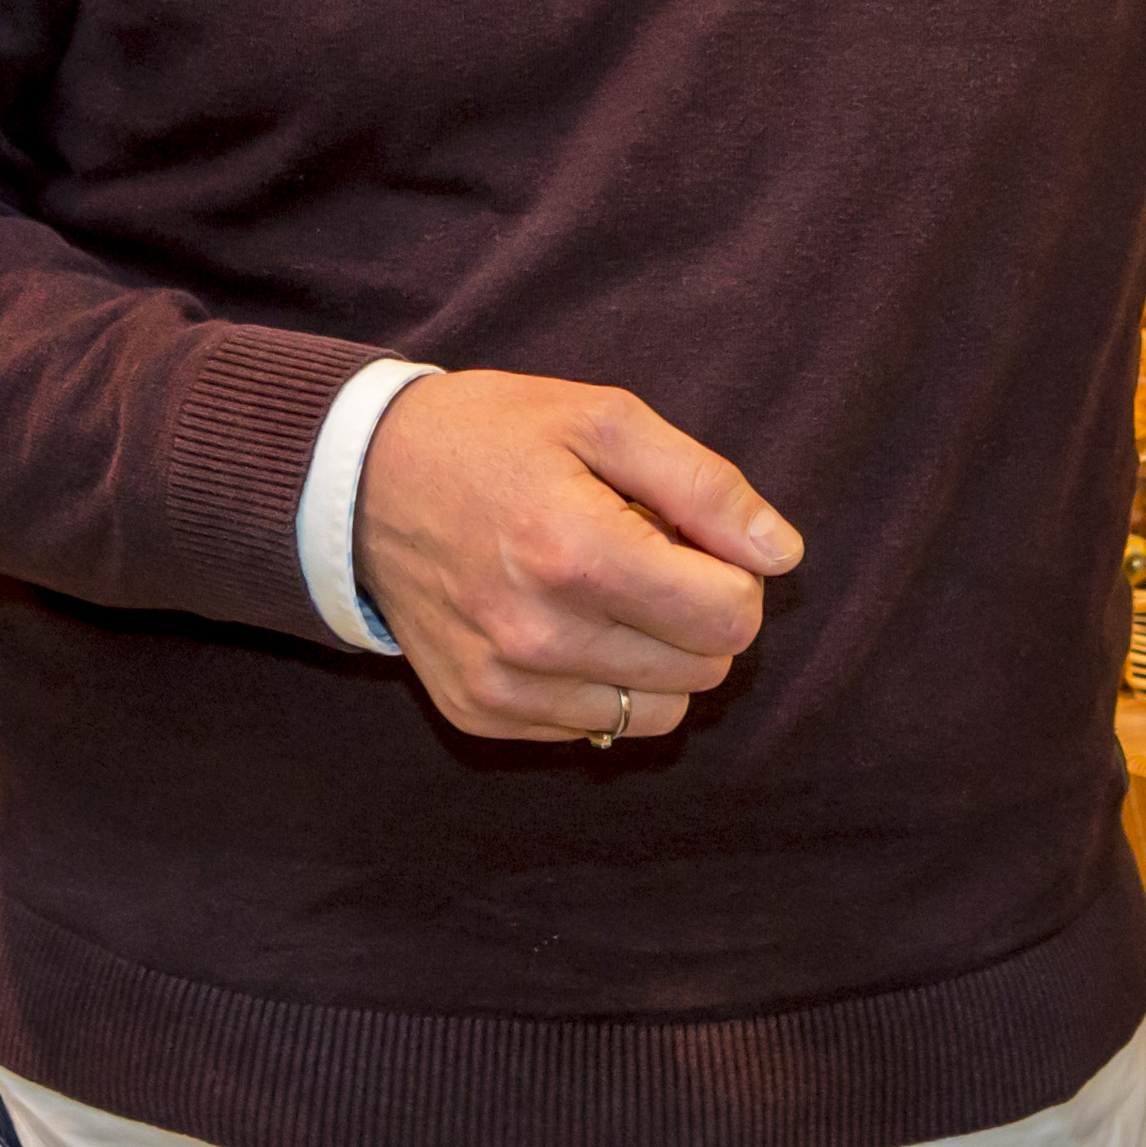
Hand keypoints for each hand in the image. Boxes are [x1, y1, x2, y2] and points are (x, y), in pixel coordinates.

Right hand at [354, 367, 799, 744]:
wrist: (363, 482)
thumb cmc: (494, 438)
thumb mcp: (604, 420)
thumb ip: (705, 485)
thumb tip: (782, 554)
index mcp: (576, 552)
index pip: (729, 615)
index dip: (735, 573)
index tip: (694, 539)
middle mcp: (538, 634)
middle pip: (704, 668)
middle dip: (699, 612)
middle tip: (648, 558)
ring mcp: (505, 684)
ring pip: (660, 711)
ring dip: (659, 656)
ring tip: (608, 593)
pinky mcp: (482, 713)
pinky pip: (597, 726)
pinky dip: (605, 682)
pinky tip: (566, 623)